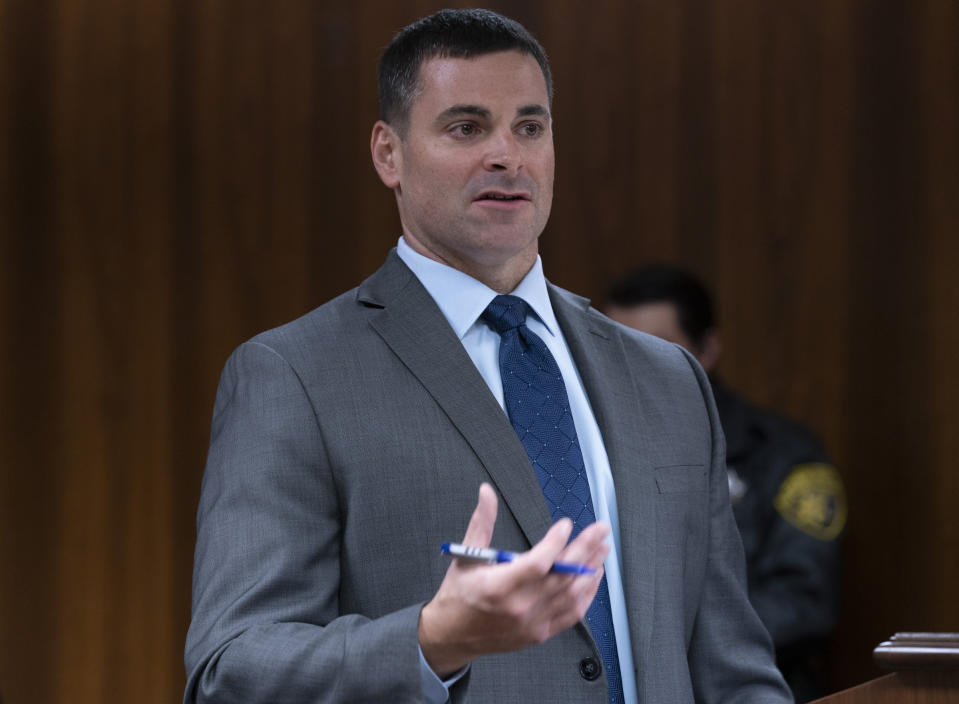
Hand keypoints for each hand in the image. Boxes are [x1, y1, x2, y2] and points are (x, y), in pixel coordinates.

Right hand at [418, 483, 610, 676]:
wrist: (452, 635)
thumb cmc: (458, 595)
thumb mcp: (465, 555)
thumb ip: (481, 521)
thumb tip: (487, 492)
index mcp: (498, 586)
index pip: (538, 563)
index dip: (556, 542)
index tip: (566, 525)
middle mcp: (518, 607)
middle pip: (562, 576)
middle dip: (586, 548)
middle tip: (600, 529)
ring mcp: (532, 623)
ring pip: (572, 595)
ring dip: (591, 570)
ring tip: (602, 549)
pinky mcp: (539, 633)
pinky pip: (572, 614)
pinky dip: (587, 595)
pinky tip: (593, 577)